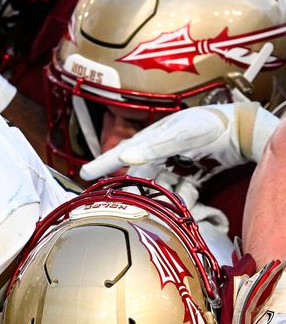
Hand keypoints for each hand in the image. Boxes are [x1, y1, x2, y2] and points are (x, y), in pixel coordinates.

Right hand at [81, 103, 277, 181]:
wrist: (241, 131)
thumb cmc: (210, 124)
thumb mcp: (181, 133)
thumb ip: (154, 147)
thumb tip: (125, 159)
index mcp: (150, 140)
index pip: (121, 155)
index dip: (102, 165)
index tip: (83, 174)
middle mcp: (158, 154)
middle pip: (141, 177)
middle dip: (145, 190)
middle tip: (149, 199)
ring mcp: (173, 166)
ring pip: (160, 189)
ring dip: (168, 196)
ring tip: (184, 193)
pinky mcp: (188, 177)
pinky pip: (177, 193)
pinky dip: (182, 198)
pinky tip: (192, 195)